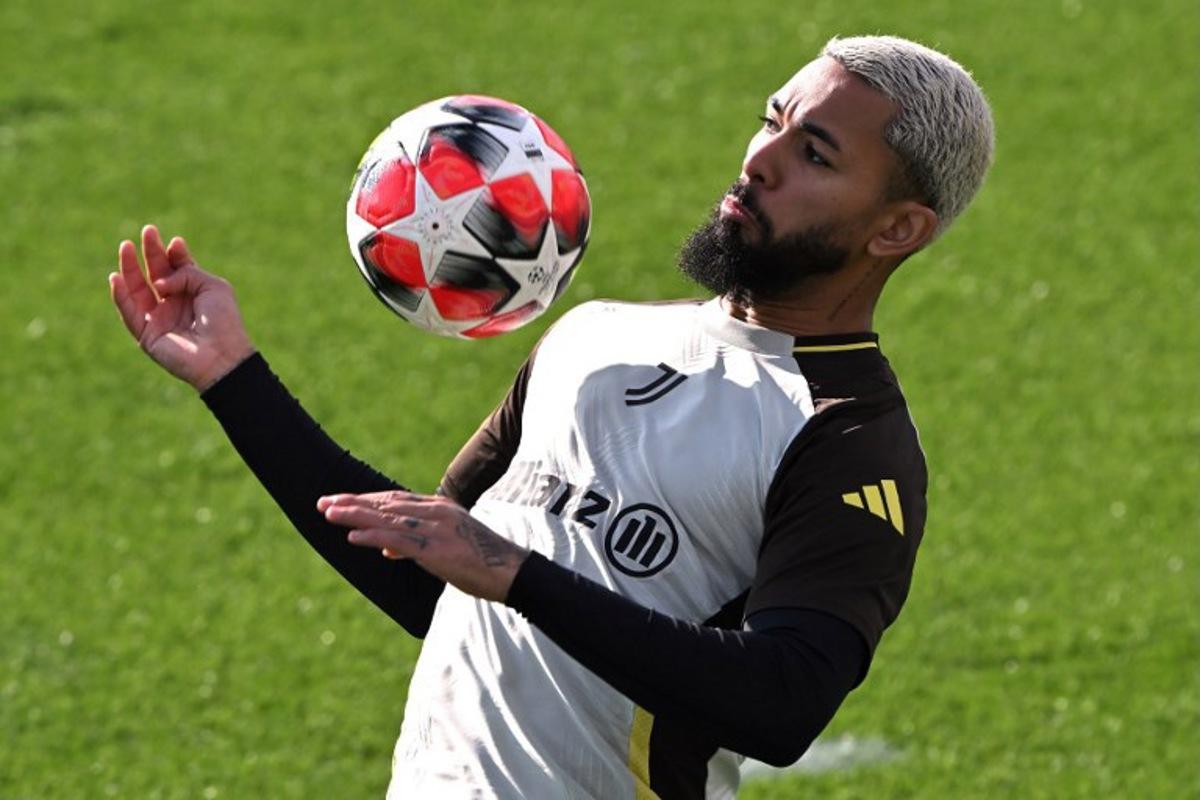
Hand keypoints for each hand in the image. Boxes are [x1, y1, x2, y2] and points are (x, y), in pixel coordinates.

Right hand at [109, 225, 255, 391]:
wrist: (222, 355)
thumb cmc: (224, 321)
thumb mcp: (213, 286)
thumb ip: (186, 272)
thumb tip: (158, 281)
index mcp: (194, 293)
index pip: (178, 267)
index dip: (174, 253)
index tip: (175, 242)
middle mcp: (175, 304)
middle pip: (156, 274)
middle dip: (151, 252)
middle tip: (148, 231)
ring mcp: (160, 319)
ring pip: (138, 290)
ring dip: (129, 268)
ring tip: (125, 246)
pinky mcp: (147, 335)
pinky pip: (129, 312)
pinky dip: (121, 295)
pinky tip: (116, 277)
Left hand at [318, 491, 528, 602]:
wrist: (510, 571)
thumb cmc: (481, 562)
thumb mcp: (445, 547)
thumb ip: (415, 543)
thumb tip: (386, 548)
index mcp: (439, 508)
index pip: (393, 498)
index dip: (364, 499)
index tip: (339, 500)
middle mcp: (435, 512)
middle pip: (385, 503)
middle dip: (352, 503)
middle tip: (323, 503)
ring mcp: (436, 529)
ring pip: (387, 518)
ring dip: (355, 515)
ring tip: (329, 514)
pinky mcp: (436, 548)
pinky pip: (399, 539)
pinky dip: (373, 536)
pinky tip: (353, 536)